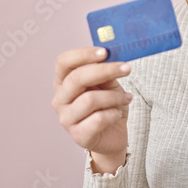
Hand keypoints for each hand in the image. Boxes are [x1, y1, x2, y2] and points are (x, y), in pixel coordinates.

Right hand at [52, 46, 133, 172]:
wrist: (113, 135)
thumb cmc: (108, 106)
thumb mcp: (108, 84)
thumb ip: (106, 71)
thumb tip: (112, 54)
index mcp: (63, 82)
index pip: (63, 62)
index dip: (83, 54)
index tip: (105, 52)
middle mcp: (60, 100)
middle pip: (76, 79)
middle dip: (104, 71)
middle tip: (126, 68)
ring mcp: (66, 119)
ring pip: (89, 100)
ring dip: (113, 96)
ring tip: (126, 98)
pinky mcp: (78, 136)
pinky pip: (98, 120)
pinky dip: (113, 114)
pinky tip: (117, 114)